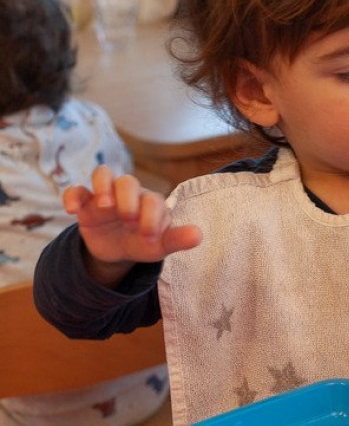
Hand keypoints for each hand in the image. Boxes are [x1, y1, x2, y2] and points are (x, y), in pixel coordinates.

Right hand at [62, 166, 201, 286]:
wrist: (119, 251)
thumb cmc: (144, 242)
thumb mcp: (160, 245)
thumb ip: (177, 239)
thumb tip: (199, 235)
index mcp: (150, 202)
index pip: (152, 200)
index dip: (151, 217)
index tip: (148, 237)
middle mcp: (129, 193)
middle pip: (128, 181)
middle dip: (128, 201)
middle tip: (128, 222)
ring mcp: (106, 196)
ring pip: (103, 174)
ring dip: (103, 187)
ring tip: (105, 207)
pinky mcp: (85, 203)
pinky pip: (75, 190)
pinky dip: (71, 196)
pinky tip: (72, 211)